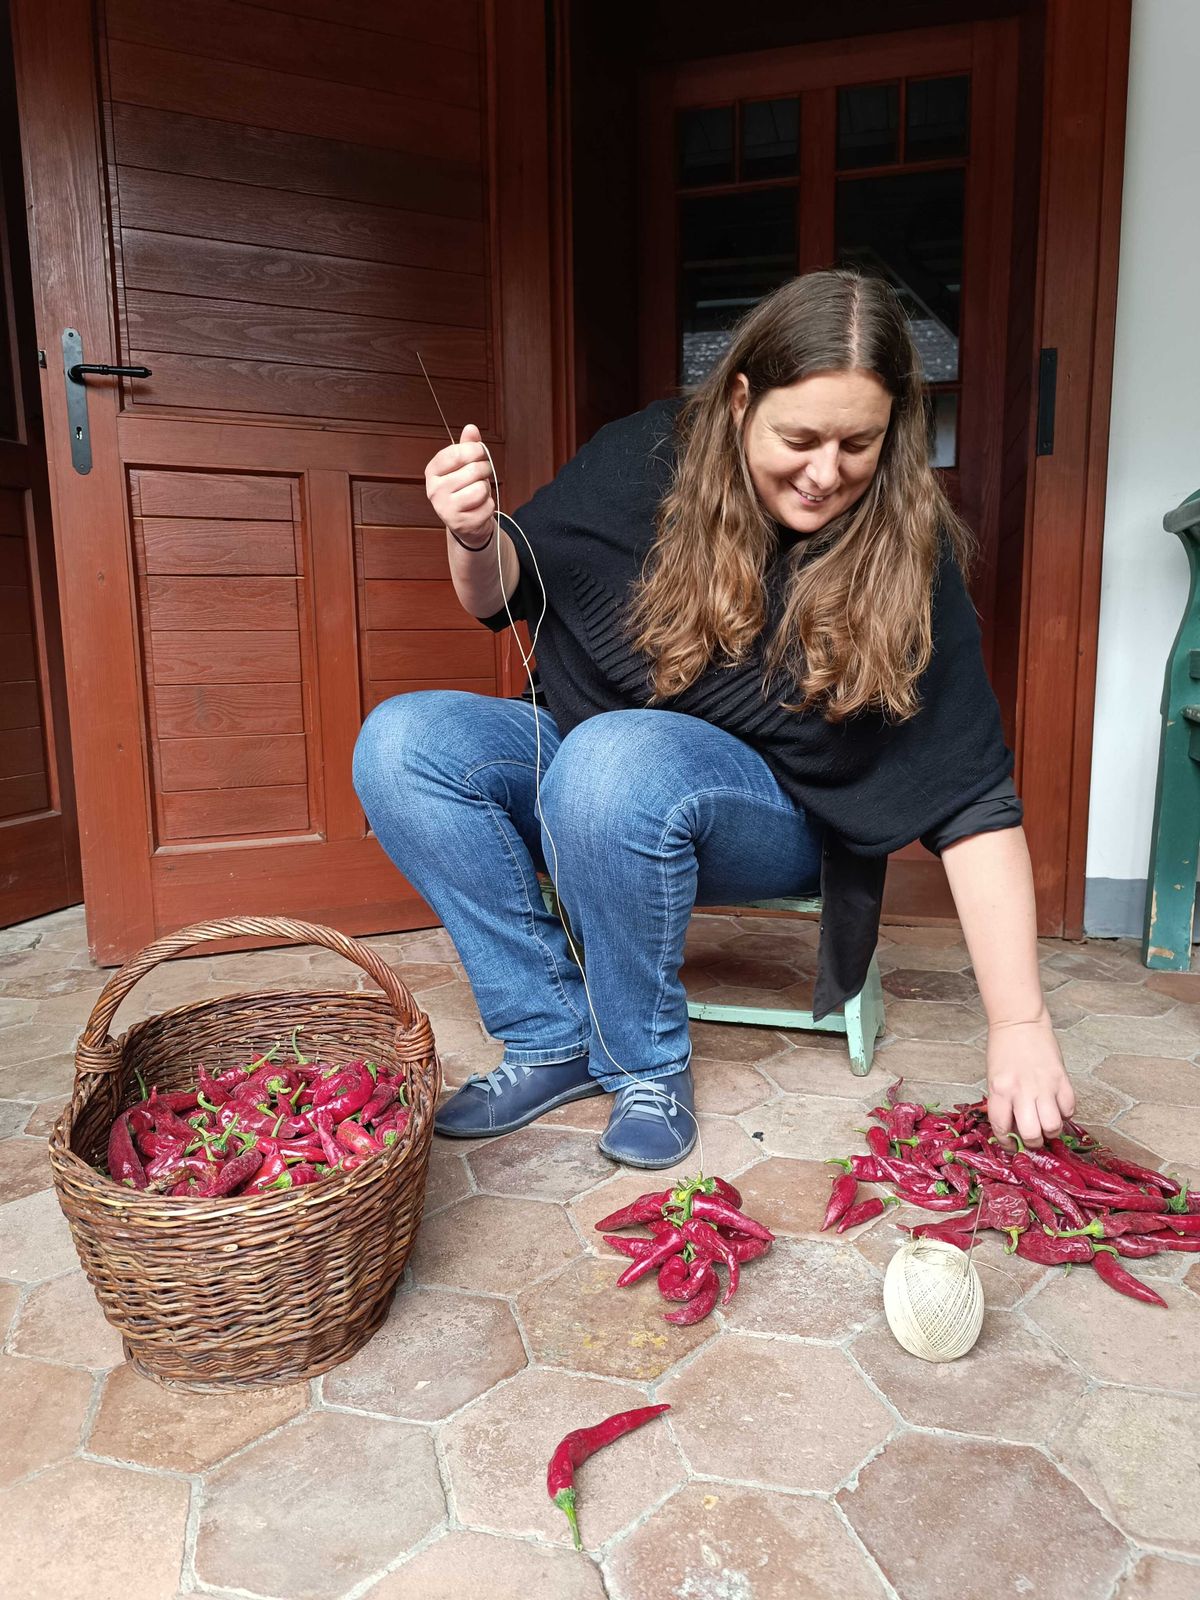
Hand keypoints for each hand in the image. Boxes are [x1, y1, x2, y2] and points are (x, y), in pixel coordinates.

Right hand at [425, 423, 495, 544]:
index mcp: (432, 471)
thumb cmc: (464, 489)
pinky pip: (487, 506)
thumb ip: (467, 446)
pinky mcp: (460, 523)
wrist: (465, 522)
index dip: (475, 450)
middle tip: (481, 476)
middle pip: (473, 470)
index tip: (480, 452)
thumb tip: (471, 428)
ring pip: (481, 489)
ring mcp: (445, 508)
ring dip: (486, 489)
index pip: (457, 452)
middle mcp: (434, 490)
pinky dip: (488, 506)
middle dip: (485, 470)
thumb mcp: (463, 465)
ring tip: (478, 493)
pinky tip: (478, 508)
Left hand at [986, 1008, 1075, 1147]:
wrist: (1020, 1021)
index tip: (1010, 1145)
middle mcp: (1022, 1091)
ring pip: (1054, 1126)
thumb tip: (1012, 1128)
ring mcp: (1045, 1086)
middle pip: (1032, 1134)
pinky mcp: (1063, 1079)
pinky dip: (1065, 1114)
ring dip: (1051, 1131)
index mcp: (1000, 1090)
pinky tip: (1058, 1108)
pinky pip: (1070, 1109)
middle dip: (1033, 1142)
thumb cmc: (1003, 1049)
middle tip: (1032, 1138)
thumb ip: (1002, 1102)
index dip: (1007, 1143)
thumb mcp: (994, 1078)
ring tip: (1047, 1124)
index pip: (1002, 1128)